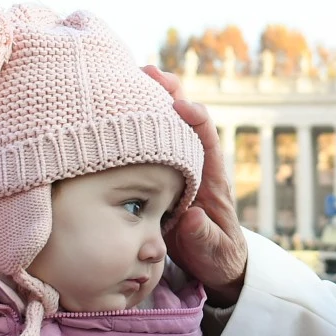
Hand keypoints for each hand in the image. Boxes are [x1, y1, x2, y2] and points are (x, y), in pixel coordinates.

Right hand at [143, 65, 248, 305]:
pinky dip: (137, 124)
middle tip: (148, 71)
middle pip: (187, 121)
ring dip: (152, 101)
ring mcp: (179, 169)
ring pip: (167, 127)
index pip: (208, 141)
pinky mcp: (163, 176)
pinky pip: (151, 143)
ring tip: (129, 76)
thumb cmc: (218, 257)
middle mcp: (197, 166)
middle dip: (170, 93)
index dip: (196, 120)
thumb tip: (194, 219)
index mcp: (213, 180)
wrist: (214, 264)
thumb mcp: (213, 252)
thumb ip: (204, 237)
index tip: (180, 105)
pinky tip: (117, 110)